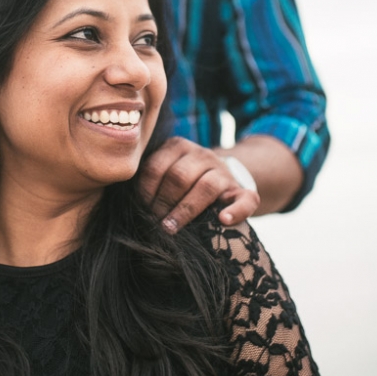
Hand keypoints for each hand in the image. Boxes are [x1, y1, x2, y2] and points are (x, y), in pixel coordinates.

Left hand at [139, 137, 259, 232]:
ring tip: (171, 229)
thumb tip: (130, 206)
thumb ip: (151, 180)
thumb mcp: (164, 171)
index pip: (156, 167)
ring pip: (207, 186)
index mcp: (177, 146)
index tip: (141, 211)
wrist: (219, 178)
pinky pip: (246, 198)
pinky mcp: (242, 190)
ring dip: (186, 210)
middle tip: (154, 224)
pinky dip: (236, 210)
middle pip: (179, 176)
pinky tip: (224, 221)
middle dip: (163, 203)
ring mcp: (223, 172)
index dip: (146, 192)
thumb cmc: (181, 182)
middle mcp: (202, 154)